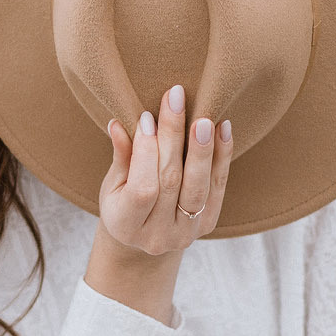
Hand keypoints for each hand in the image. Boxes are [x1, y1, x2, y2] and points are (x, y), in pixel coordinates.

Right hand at [99, 82, 233, 252]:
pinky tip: (223, 128)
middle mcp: (158, 236)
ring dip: (203, 150)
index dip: (146, 152)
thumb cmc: (122, 202)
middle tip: (175, 99)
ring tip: (204, 119)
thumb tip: (118, 124)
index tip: (147, 117)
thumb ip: (121, 158)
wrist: (145, 235)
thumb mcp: (113, 184)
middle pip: (171, 182)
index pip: (142, 189)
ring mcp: (186, 233)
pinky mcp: (208, 223)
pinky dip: (222, 156)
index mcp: (126, 226)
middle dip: (173, 137)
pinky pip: (218, 187)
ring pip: (198, 187)